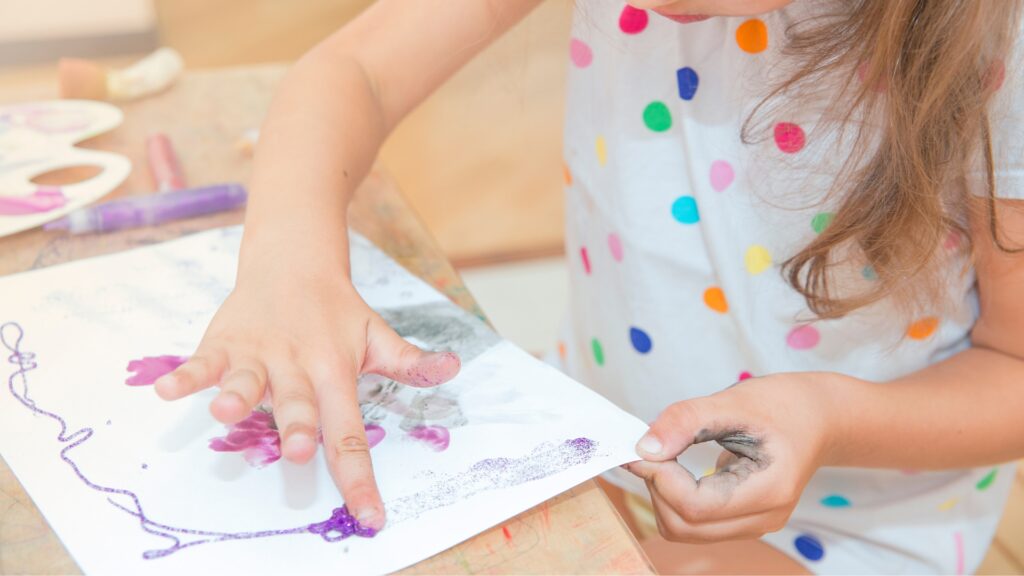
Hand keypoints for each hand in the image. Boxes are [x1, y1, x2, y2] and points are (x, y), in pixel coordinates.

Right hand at [151, 260, 460, 529]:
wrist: (295, 260)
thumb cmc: (338, 312)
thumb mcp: (377, 335)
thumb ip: (409, 362)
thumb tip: (452, 370)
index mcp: (336, 371)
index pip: (350, 431)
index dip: (360, 476)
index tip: (369, 517)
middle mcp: (297, 365)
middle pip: (298, 404)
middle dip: (298, 428)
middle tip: (300, 452)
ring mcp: (259, 354)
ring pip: (248, 380)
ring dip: (237, 395)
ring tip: (224, 411)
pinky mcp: (225, 342)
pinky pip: (204, 361)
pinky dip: (187, 374)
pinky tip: (168, 388)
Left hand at [625, 372, 854, 542]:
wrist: (821, 417)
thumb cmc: (785, 404)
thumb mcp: (734, 401)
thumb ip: (686, 421)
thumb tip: (644, 448)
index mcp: (768, 491)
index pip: (694, 506)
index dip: (659, 477)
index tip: (642, 445)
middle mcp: (763, 518)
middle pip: (684, 526)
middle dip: (657, 487)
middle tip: (651, 448)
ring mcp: (754, 524)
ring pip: (684, 530)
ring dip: (662, 495)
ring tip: (666, 455)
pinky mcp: (743, 520)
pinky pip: (694, 522)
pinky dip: (674, 497)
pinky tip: (677, 466)